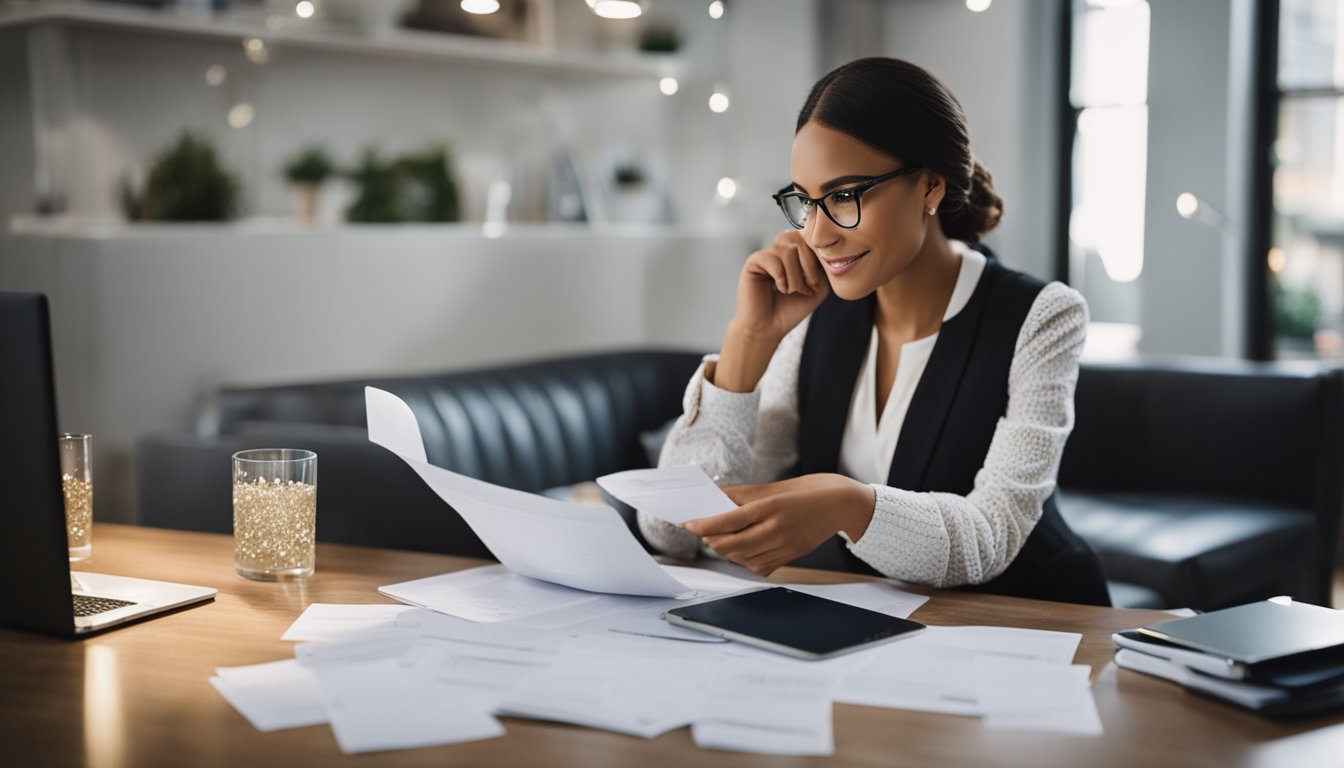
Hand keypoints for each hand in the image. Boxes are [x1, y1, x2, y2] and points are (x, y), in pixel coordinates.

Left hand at [683, 474, 874, 576]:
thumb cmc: (808, 491)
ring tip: (720, 539)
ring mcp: (785, 546)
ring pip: (743, 559)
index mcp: (771, 508)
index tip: (689, 524)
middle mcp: (777, 530)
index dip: (704, 525)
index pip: (728, 521)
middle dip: (712, 540)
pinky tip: (743, 550)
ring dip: (726, 551)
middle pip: (732, 545)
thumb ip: (742, 496)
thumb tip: (715, 498)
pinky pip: (760, 566)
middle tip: (702, 532)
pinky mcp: (791, 557)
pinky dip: (745, 561)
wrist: (842, 504)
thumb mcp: (773, 487)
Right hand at [712, 231, 830, 392]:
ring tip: (790, 292)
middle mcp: (781, 248)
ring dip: (795, 276)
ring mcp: (767, 253)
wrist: (770, 327)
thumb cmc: (793, 308)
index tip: (816, 284)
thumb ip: (823, 264)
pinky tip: (779, 289)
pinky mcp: (754, 261)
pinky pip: (772, 259)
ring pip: (788, 251)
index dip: (818, 259)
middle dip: (808, 267)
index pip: (812, 238)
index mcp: (797, 251)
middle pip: (800, 240)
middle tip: (807, 288)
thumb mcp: (819, 286)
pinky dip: (781, 277)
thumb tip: (821, 244)